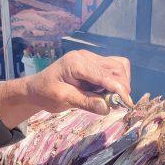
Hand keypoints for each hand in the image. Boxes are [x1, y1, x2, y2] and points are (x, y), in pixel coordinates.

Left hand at [0, 50, 132, 127]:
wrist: (36, 88)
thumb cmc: (46, 94)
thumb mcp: (62, 99)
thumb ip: (85, 102)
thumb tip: (107, 107)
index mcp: (75, 63)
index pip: (104, 74)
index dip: (118, 88)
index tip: (128, 103)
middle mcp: (85, 57)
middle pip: (115, 67)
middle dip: (122, 86)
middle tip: (120, 105)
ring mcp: (90, 58)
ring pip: (118, 66)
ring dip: (121, 83)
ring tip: (112, 99)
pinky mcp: (93, 63)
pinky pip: (112, 68)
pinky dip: (116, 80)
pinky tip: (108, 92)